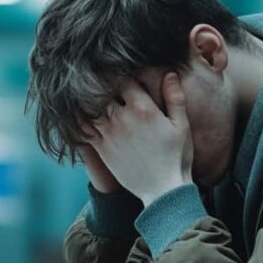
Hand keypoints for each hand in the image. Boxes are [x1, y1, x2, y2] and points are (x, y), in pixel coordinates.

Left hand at [86, 72, 193, 205]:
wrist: (163, 190)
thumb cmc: (176, 157)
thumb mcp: (182, 126)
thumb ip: (175, 97)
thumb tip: (169, 74)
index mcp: (143, 108)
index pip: (123, 78)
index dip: (120, 73)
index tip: (120, 72)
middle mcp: (122, 118)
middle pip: (103, 90)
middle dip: (104, 84)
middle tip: (103, 80)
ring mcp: (109, 134)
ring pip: (90, 106)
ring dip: (90, 99)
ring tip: (91, 95)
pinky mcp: (101, 148)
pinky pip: (83, 128)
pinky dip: (80, 118)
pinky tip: (82, 114)